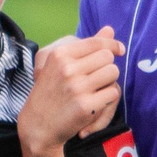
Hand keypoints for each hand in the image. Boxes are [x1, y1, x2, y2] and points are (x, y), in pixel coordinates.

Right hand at [18, 25, 123, 155]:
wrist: (37, 126)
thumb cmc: (50, 94)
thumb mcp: (60, 66)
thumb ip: (86, 47)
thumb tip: (110, 29)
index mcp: (59, 55)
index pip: (96, 43)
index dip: (112, 45)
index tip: (119, 50)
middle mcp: (67, 68)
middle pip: (107, 57)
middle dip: (106, 67)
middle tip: (96, 79)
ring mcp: (77, 87)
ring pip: (113, 73)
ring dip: (109, 82)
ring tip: (95, 90)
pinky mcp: (86, 106)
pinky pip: (112, 93)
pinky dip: (107, 99)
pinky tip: (94, 104)